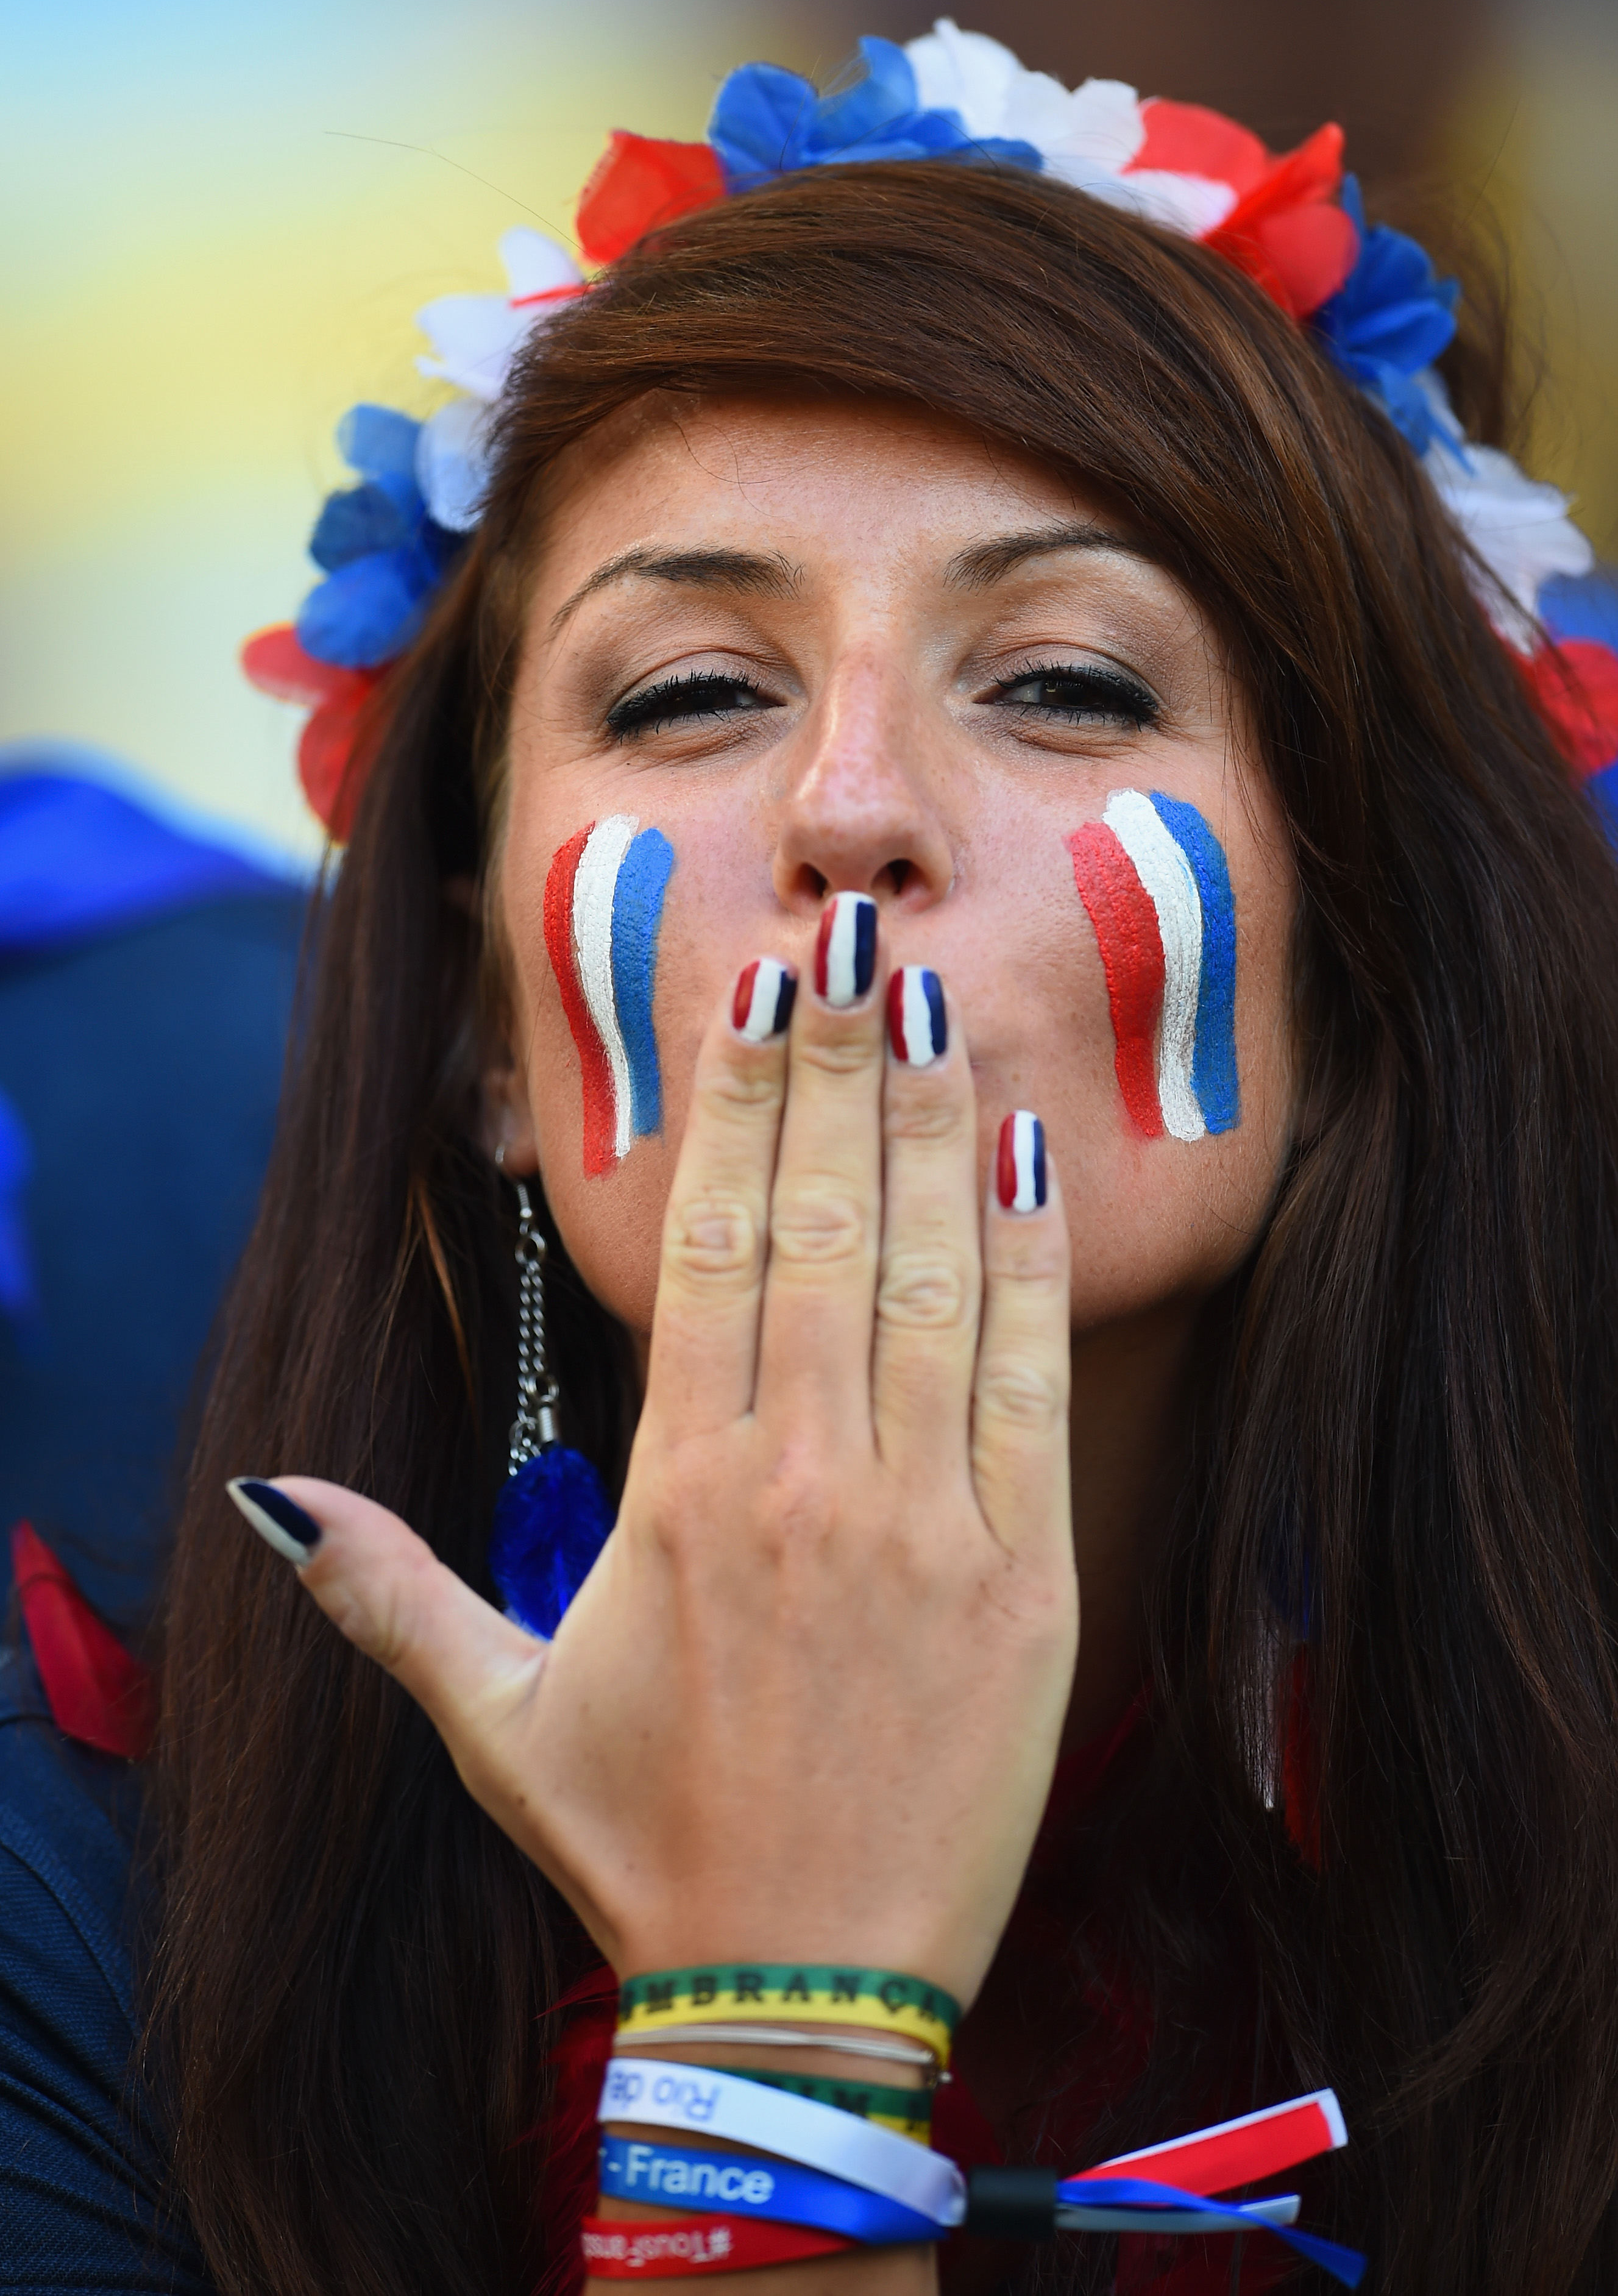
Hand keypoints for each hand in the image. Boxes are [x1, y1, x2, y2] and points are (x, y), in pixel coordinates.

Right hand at [264, 902, 1075, 2011]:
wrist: (802, 1998)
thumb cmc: (645, 1847)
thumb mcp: (494, 1720)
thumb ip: (387, 1593)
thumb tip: (272, 1501)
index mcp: (683, 1498)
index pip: (709, 1250)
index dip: (734, 1111)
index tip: (752, 1000)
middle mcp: (807, 1483)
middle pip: (819, 1229)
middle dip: (835, 1070)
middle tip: (852, 939)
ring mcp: (928, 1524)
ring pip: (927, 1282)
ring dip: (932, 1130)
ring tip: (932, 1005)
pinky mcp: (1030, 1581)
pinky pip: (1029, 1387)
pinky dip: (1029, 1268)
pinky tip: (1029, 1162)